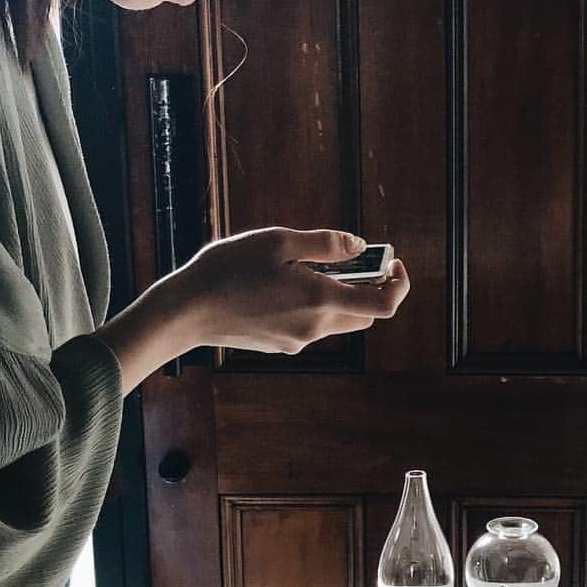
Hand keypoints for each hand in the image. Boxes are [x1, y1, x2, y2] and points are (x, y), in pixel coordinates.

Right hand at [96, 227, 410, 392]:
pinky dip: (313, 305)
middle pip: (363, 314)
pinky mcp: (282, 345)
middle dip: (368, 287)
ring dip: (338, 296)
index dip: (398, 285)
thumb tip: (358, 245)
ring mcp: (299, 341)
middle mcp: (315, 328)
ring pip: (337, 321)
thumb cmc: (228, 269)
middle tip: (355, 258)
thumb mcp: (278, 241)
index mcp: (320, 301)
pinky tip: (284, 285)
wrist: (188, 311)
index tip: (392, 264)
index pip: (383, 306)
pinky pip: (311, 325)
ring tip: (312, 266)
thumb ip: (325, 244)